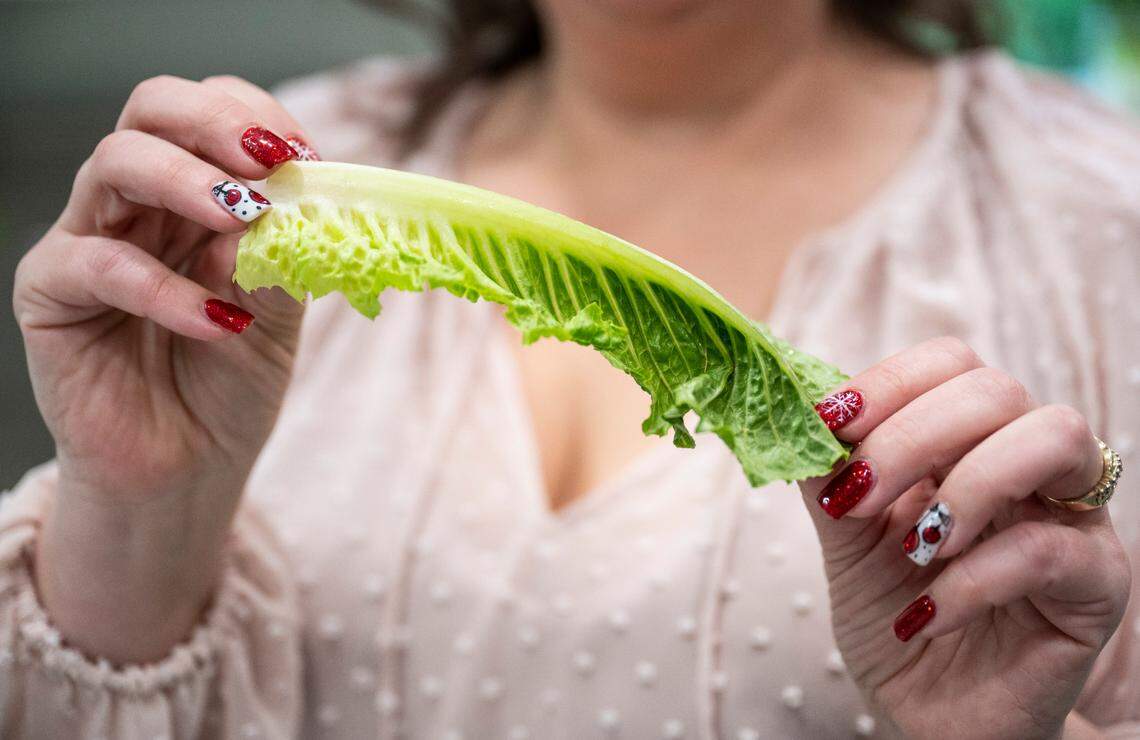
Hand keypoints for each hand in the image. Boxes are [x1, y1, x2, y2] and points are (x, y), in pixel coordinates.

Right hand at [12, 75, 315, 660]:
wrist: (190, 469)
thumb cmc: (232, 384)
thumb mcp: (280, 313)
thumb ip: (282, 253)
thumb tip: (284, 199)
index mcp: (195, 195)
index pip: (211, 113)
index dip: (256, 118)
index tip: (307, 154)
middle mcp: (138, 204)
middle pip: (151, 110)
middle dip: (213, 121)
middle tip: (266, 161)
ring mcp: (89, 240)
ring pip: (115, 163)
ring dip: (187, 181)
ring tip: (243, 217)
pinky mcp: (50, 294)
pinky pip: (96, 265)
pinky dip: (163, 287)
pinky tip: (216, 321)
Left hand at [799, 337, 1130, 739]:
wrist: (931, 715)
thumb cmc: (896, 614)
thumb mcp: (846, 539)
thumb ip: (830, 474)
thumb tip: (797, 413)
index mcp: (968, 440)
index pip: (951, 364)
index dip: (888, 383)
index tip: (828, 424)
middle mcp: (1027, 464)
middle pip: (997, 389)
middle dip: (912, 436)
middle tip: (858, 498)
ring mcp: (1071, 517)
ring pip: (1053, 435)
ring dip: (967, 484)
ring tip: (914, 547)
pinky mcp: (1096, 585)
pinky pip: (1049, 550)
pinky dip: (972, 580)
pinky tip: (926, 615)